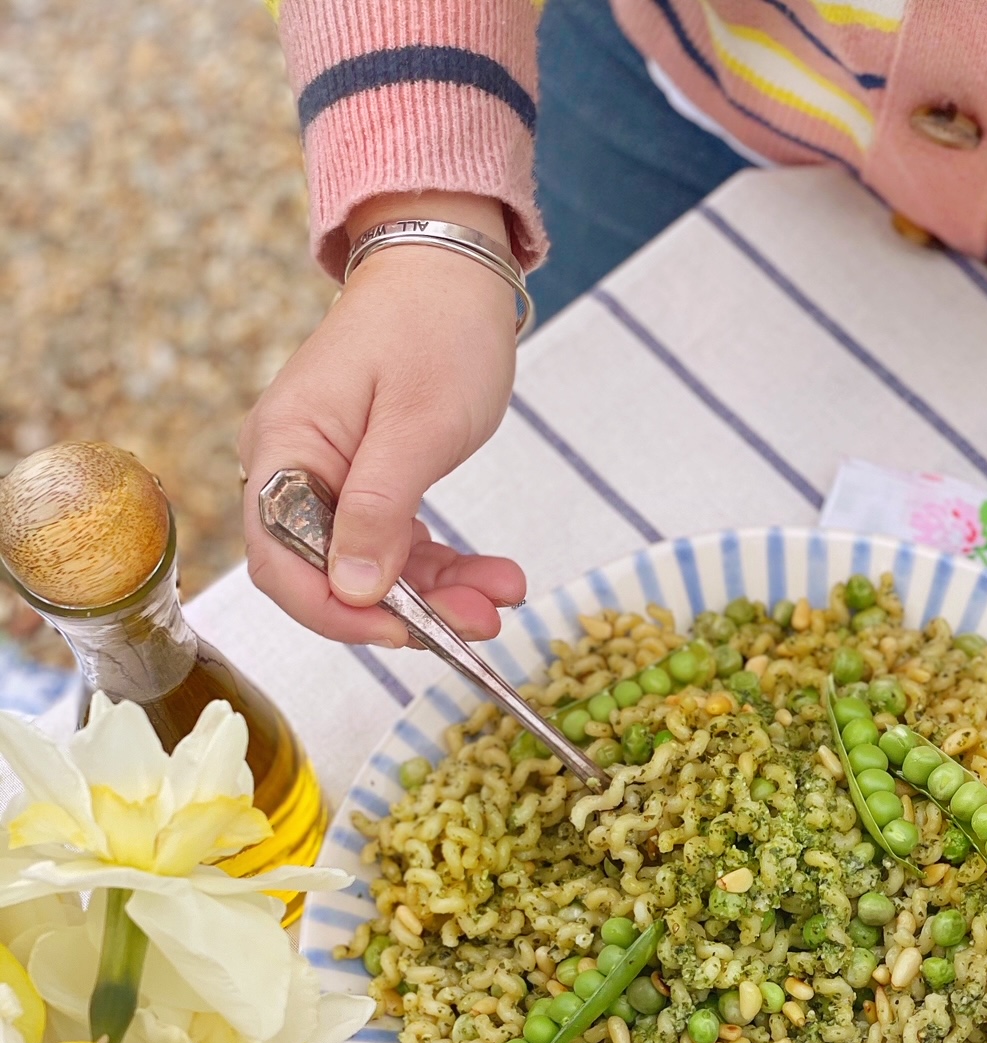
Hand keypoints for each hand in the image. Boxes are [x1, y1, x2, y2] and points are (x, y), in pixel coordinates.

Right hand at [239, 191, 525, 645]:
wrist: (451, 265)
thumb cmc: (434, 325)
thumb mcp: (416, 426)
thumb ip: (380, 512)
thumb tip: (354, 591)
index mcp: (285, 450)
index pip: (282, 561)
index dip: (337, 612)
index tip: (405, 633)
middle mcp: (294, 469)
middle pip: (330, 574)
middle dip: (407, 611)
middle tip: (482, 623)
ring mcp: (332, 479)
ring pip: (375, 568)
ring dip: (440, 596)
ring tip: (504, 598)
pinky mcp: (370, 484)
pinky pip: (398, 546)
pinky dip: (446, 570)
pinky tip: (495, 578)